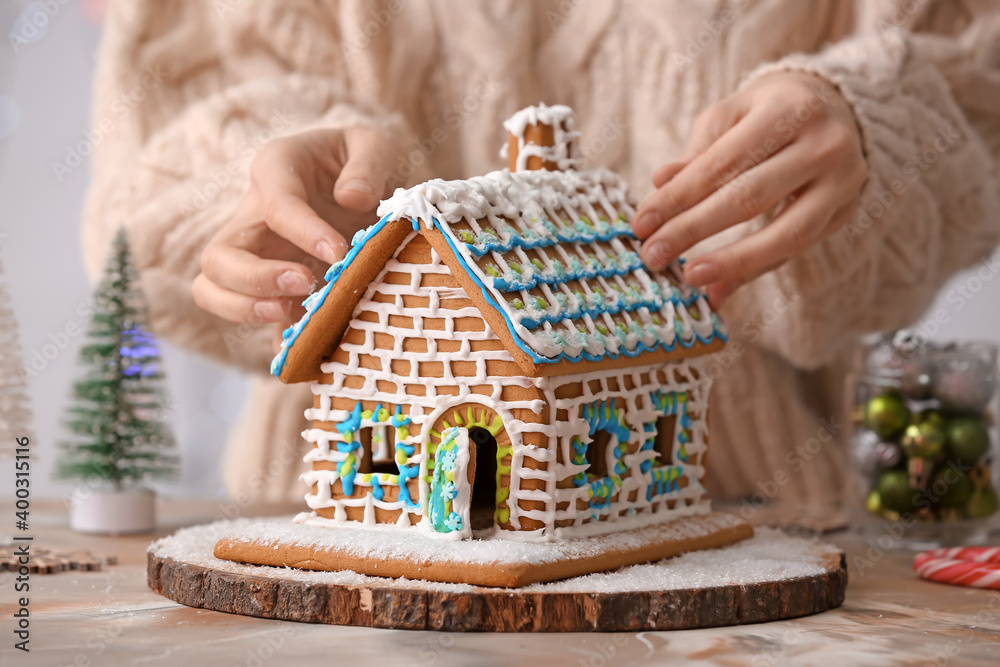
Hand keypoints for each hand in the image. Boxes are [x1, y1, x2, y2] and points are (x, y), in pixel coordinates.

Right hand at [193, 127, 404, 347]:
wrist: (372, 184)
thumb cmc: (367, 161)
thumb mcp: (377, 145)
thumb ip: (369, 164)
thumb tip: (352, 199)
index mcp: (276, 169)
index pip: (274, 204)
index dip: (302, 231)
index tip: (338, 250)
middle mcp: (253, 214)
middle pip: (219, 256)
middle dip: (255, 278)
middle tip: (305, 284)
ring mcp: (257, 254)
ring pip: (214, 289)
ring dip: (247, 309)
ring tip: (294, 313)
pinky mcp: (273, 285)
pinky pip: (252, 315)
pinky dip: (272, 333)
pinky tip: (307, 340)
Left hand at [633, 71, 866, 306]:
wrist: (838, 107)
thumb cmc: (769, 110)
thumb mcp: (732, 114)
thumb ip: (698, 151)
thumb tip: (660, 182)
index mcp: (791, 109)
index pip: (725, 161)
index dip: (680, 196)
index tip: (642, 224)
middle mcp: (825, 144)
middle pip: (751, 197)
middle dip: (694, 230)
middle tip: (653, 256)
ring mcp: (843, 182)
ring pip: (786, 234)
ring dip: (733, 262)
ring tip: (690, 278)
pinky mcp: (846, 212)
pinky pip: (794, 250)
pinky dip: (754, 272)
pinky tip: (719, 289)